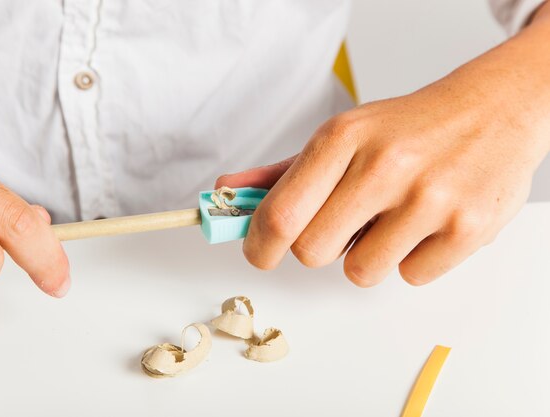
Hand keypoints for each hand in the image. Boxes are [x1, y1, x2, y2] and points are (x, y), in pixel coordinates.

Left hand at [216, 14, 549, 286]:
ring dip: (367, 255)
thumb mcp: (342, 135)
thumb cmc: (407, 128)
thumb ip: (281, 172)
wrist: (492, 110)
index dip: (258, 246)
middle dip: (319, 246)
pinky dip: (411, 258)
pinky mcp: (467, 229)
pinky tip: (426, 224)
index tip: (259, 253)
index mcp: (343, 139)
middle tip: (343, 222)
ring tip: (392, 217)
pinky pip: (410, 277)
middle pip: (311, 253)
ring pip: (359, 273)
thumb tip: (227, 194)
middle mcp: (385, 167)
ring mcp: (429, 199)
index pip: (280, 215)